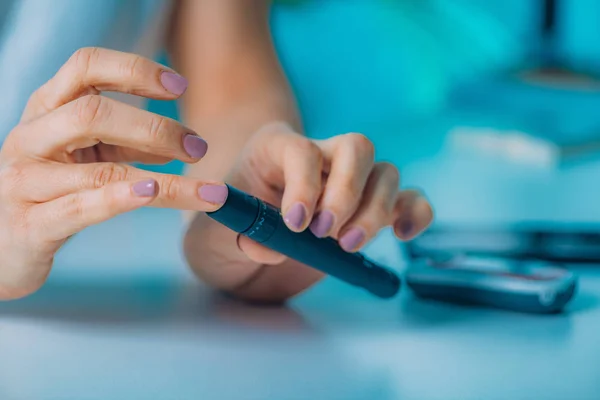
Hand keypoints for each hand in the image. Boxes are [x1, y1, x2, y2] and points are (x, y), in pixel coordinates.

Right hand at [0, 48, 226, 299]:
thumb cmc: (49, 191)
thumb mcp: (83, 155)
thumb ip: (125, 143)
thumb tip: (184, 143)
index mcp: (46, 109)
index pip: (85, 66)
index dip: (135, 70)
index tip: (180, 86)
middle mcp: (31, 138)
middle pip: (92, 112)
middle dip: (155, 128)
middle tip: (197, 148)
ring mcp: (26, 182)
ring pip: (99, 171)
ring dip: (164, 181)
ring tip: (208, 191)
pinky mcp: (31, 226)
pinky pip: (79, 208)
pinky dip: (120, 199)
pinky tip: (153, 193)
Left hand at [184, 122, 432, 302]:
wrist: (237, 250)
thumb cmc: (220, 237)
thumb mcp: (209, 241)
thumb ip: (232, 237)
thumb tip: (274, 245)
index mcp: (274, 150)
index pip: (302, 150)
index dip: (305, 184)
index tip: (295, 225)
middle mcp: (318, 157)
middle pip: (357, 147)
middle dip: (348, 192)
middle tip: (326, 234)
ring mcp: (348, 183)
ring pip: (386, 172)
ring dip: (377, 209)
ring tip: (347, 246)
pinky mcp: (368, 210)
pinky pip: (408, 198)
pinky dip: (414, 213)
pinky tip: (401, 235)